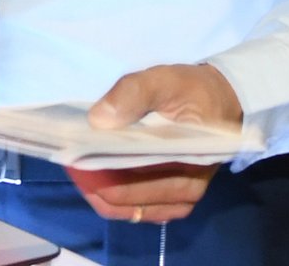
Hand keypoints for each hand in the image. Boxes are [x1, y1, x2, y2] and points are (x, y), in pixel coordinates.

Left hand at [66, 64, 243, 223]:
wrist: (219, 100)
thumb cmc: (190, 90)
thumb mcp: (164, 80)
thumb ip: (133, 93)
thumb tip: (99, 120)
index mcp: (191, 158)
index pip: (141, 174)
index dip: (104, 170)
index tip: (74, 158)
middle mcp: (190, 187)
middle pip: (133, 197)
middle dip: (97, 183)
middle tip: (68, 163)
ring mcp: (182, 198)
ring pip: (132, 209)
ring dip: (102, 194)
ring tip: (76, 171)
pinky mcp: (174, 200)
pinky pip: (139, 209)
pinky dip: (114, 199)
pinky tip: (93, 181)